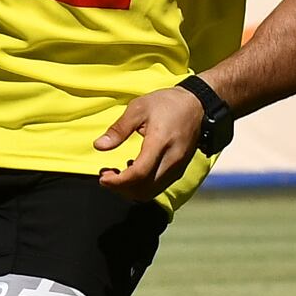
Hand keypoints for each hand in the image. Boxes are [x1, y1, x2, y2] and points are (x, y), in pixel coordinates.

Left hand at [93, 86, 203, 200]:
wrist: (196, 105)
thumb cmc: (166, 104)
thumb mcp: (138, 108)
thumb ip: (119, 129)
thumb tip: (99, 146)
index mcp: (160, 143)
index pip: (139, 174)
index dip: (118, 181)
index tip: (102, 177)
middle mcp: (172, 160)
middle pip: (144, 188)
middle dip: (121, 188)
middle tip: (106, 175)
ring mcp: (178, 168)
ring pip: (151, 192)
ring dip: (130, 189)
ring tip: (117, 173)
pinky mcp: (179, 170)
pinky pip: (158, 187)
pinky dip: (142, 185)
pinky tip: (133, 169)